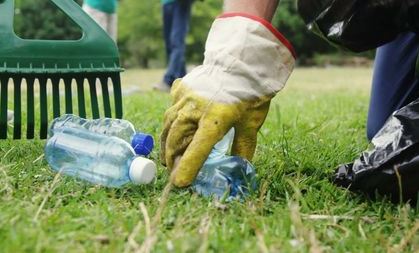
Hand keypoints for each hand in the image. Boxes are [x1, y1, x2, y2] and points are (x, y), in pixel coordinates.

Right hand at [160, 14, 294, 186]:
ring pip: (169, 124)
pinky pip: (172, 108)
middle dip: (172, 158)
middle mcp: (195, 108)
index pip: (198, 149)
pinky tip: (174, 126)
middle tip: (172, 171)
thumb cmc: (250, 92)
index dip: (188, 167)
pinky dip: (171, 120)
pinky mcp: (182, 88)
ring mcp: (185, 97)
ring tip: (168, 155)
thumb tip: (241, 166)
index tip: (179, 183)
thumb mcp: (251, 123)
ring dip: (167, 142)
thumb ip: (243, 146)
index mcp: (215, 119)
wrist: (242, 60)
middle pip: (176, 139)